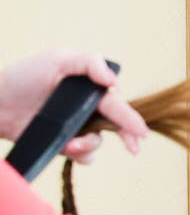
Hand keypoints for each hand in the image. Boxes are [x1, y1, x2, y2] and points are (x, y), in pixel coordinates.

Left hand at [0, 50, 147, 162]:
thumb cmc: (24, 76)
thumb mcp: (59, 59)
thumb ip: (91, 63)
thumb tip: (114, 82)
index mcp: (91, 89)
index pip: (116, 104)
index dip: (130, 118)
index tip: (140, 132)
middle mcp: (88, 109)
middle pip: (116, 125)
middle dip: (127, 136)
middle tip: (134, 149)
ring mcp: (77, 127)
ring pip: (98, 142)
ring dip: (90, 145)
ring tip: (73, 145)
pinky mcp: (64, 144)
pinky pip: (82, 155)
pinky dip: (79, 155)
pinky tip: (67, 148)